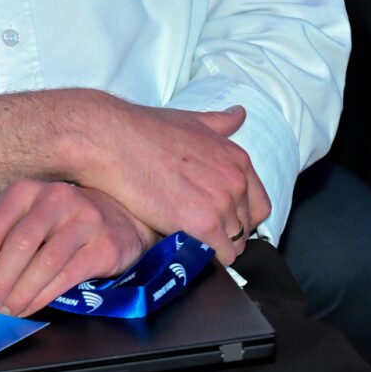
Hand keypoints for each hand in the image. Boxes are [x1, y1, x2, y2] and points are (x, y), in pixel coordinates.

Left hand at [0, 179, 153, 316]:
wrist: (119, 218)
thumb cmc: (61, 223)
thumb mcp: (29, 219)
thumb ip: (2, 245)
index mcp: (24, 191)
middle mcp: (53, 199)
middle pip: (16, 245)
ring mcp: (82, 220)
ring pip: (43, 263)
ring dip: (19, 293)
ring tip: (6, 312)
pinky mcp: (103, 245)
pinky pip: (67, 276)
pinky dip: (43, 297)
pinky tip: (29, 308)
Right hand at [67, 99, 268, 260]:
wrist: (111, 140)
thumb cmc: (143, 129)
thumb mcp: (190, 119)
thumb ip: (220, 122)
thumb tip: (239, 114)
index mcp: (237, 158)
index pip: (259, 205)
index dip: (239, 217)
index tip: (219, 219)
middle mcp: (236, 181)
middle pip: (246, 228)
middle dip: (225, 233)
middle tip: (196, 230)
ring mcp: (221, 204)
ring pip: (232, 245)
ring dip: (211, 246)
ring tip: (184, 236)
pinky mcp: (202, 224)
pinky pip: (217, 256)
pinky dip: (203, 257)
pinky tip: (182, 244)